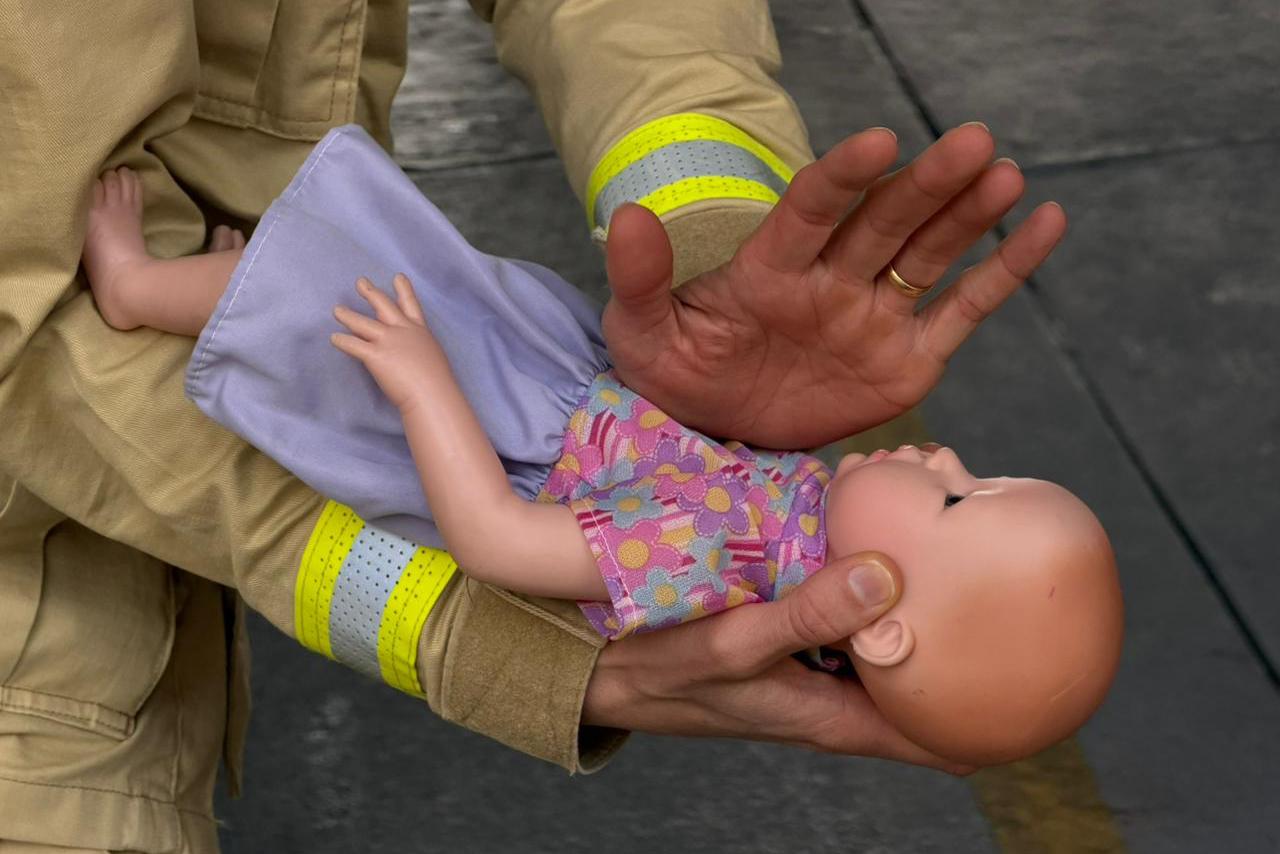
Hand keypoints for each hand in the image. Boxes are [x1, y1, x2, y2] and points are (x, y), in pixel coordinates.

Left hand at [330, 274, 442, 411]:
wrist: (432, 394)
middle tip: (360, 282)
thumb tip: (409, 352)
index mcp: (419, 331)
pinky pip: (353, 345)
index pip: (410, 305)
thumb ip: (418, 349)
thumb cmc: (437, 383)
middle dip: (370, 292)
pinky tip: (334, 338)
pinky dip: (341, 341)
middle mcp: (402, 330)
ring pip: (362, 323)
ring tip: (337, 310)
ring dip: (347, 315)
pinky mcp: (375, 355)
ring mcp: (387, 341)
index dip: (403, 290)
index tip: (398, 277)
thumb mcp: (433, 356)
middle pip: (383, 305)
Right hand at [582, 553, 973, 773]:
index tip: (1038, 676)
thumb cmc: (665, 668)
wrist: (602, 662)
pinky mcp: (793, 630)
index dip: (992, 715)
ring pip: (890, 633)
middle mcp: (836, 693)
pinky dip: (872, 574)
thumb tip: (892, 575)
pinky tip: (878, 529)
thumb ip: (810, 612)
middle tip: (998, 573)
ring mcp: (815, 661)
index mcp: (836, 717)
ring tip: (951, 538)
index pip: (939, 740)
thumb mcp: (736, 645)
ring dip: (920, 597)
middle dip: (964, 634)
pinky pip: (852, 605)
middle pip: (924, 676)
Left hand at [602, 123, 1067, 448]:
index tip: (878, 142)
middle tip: (971, 141)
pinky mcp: (907, 358)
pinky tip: (1044, 224)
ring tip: (1003, 175)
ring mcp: (873, 316)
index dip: (844, 177)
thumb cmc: (676, 373)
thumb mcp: (644, 332)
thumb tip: (625, 217)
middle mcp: (831, 280)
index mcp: (770, 268)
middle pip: (885, 223)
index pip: (811, 210)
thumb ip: (640, 278)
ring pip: (929, 255)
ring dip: (968, 215)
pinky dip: (1003, 272)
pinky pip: (963, 310)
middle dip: (926, 184)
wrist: (715, 434)